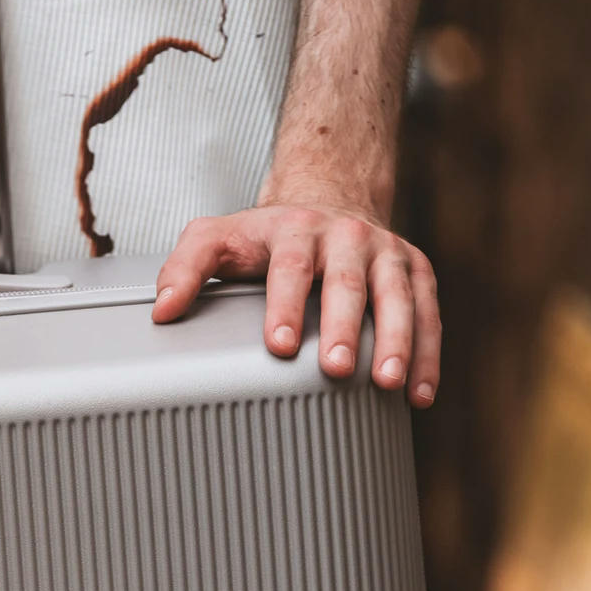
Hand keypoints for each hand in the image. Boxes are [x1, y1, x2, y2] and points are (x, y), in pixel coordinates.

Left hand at [152, 199, 441, 404]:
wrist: (330, 197)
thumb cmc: (270, 235)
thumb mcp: (219, 238)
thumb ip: (185, 268)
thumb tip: (162, 310)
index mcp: (296, 231)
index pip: (289, 269)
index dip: (285, 307)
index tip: (279, 345)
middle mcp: (346, 237)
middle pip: (348, 283)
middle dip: (344, 326)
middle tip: (336, 368)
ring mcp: (386, 253)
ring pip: (398, 296)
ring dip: (397, 340)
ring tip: (390, 383)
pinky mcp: (416, 270)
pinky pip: (428, 313)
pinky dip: (428, 354)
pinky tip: (419, 393)